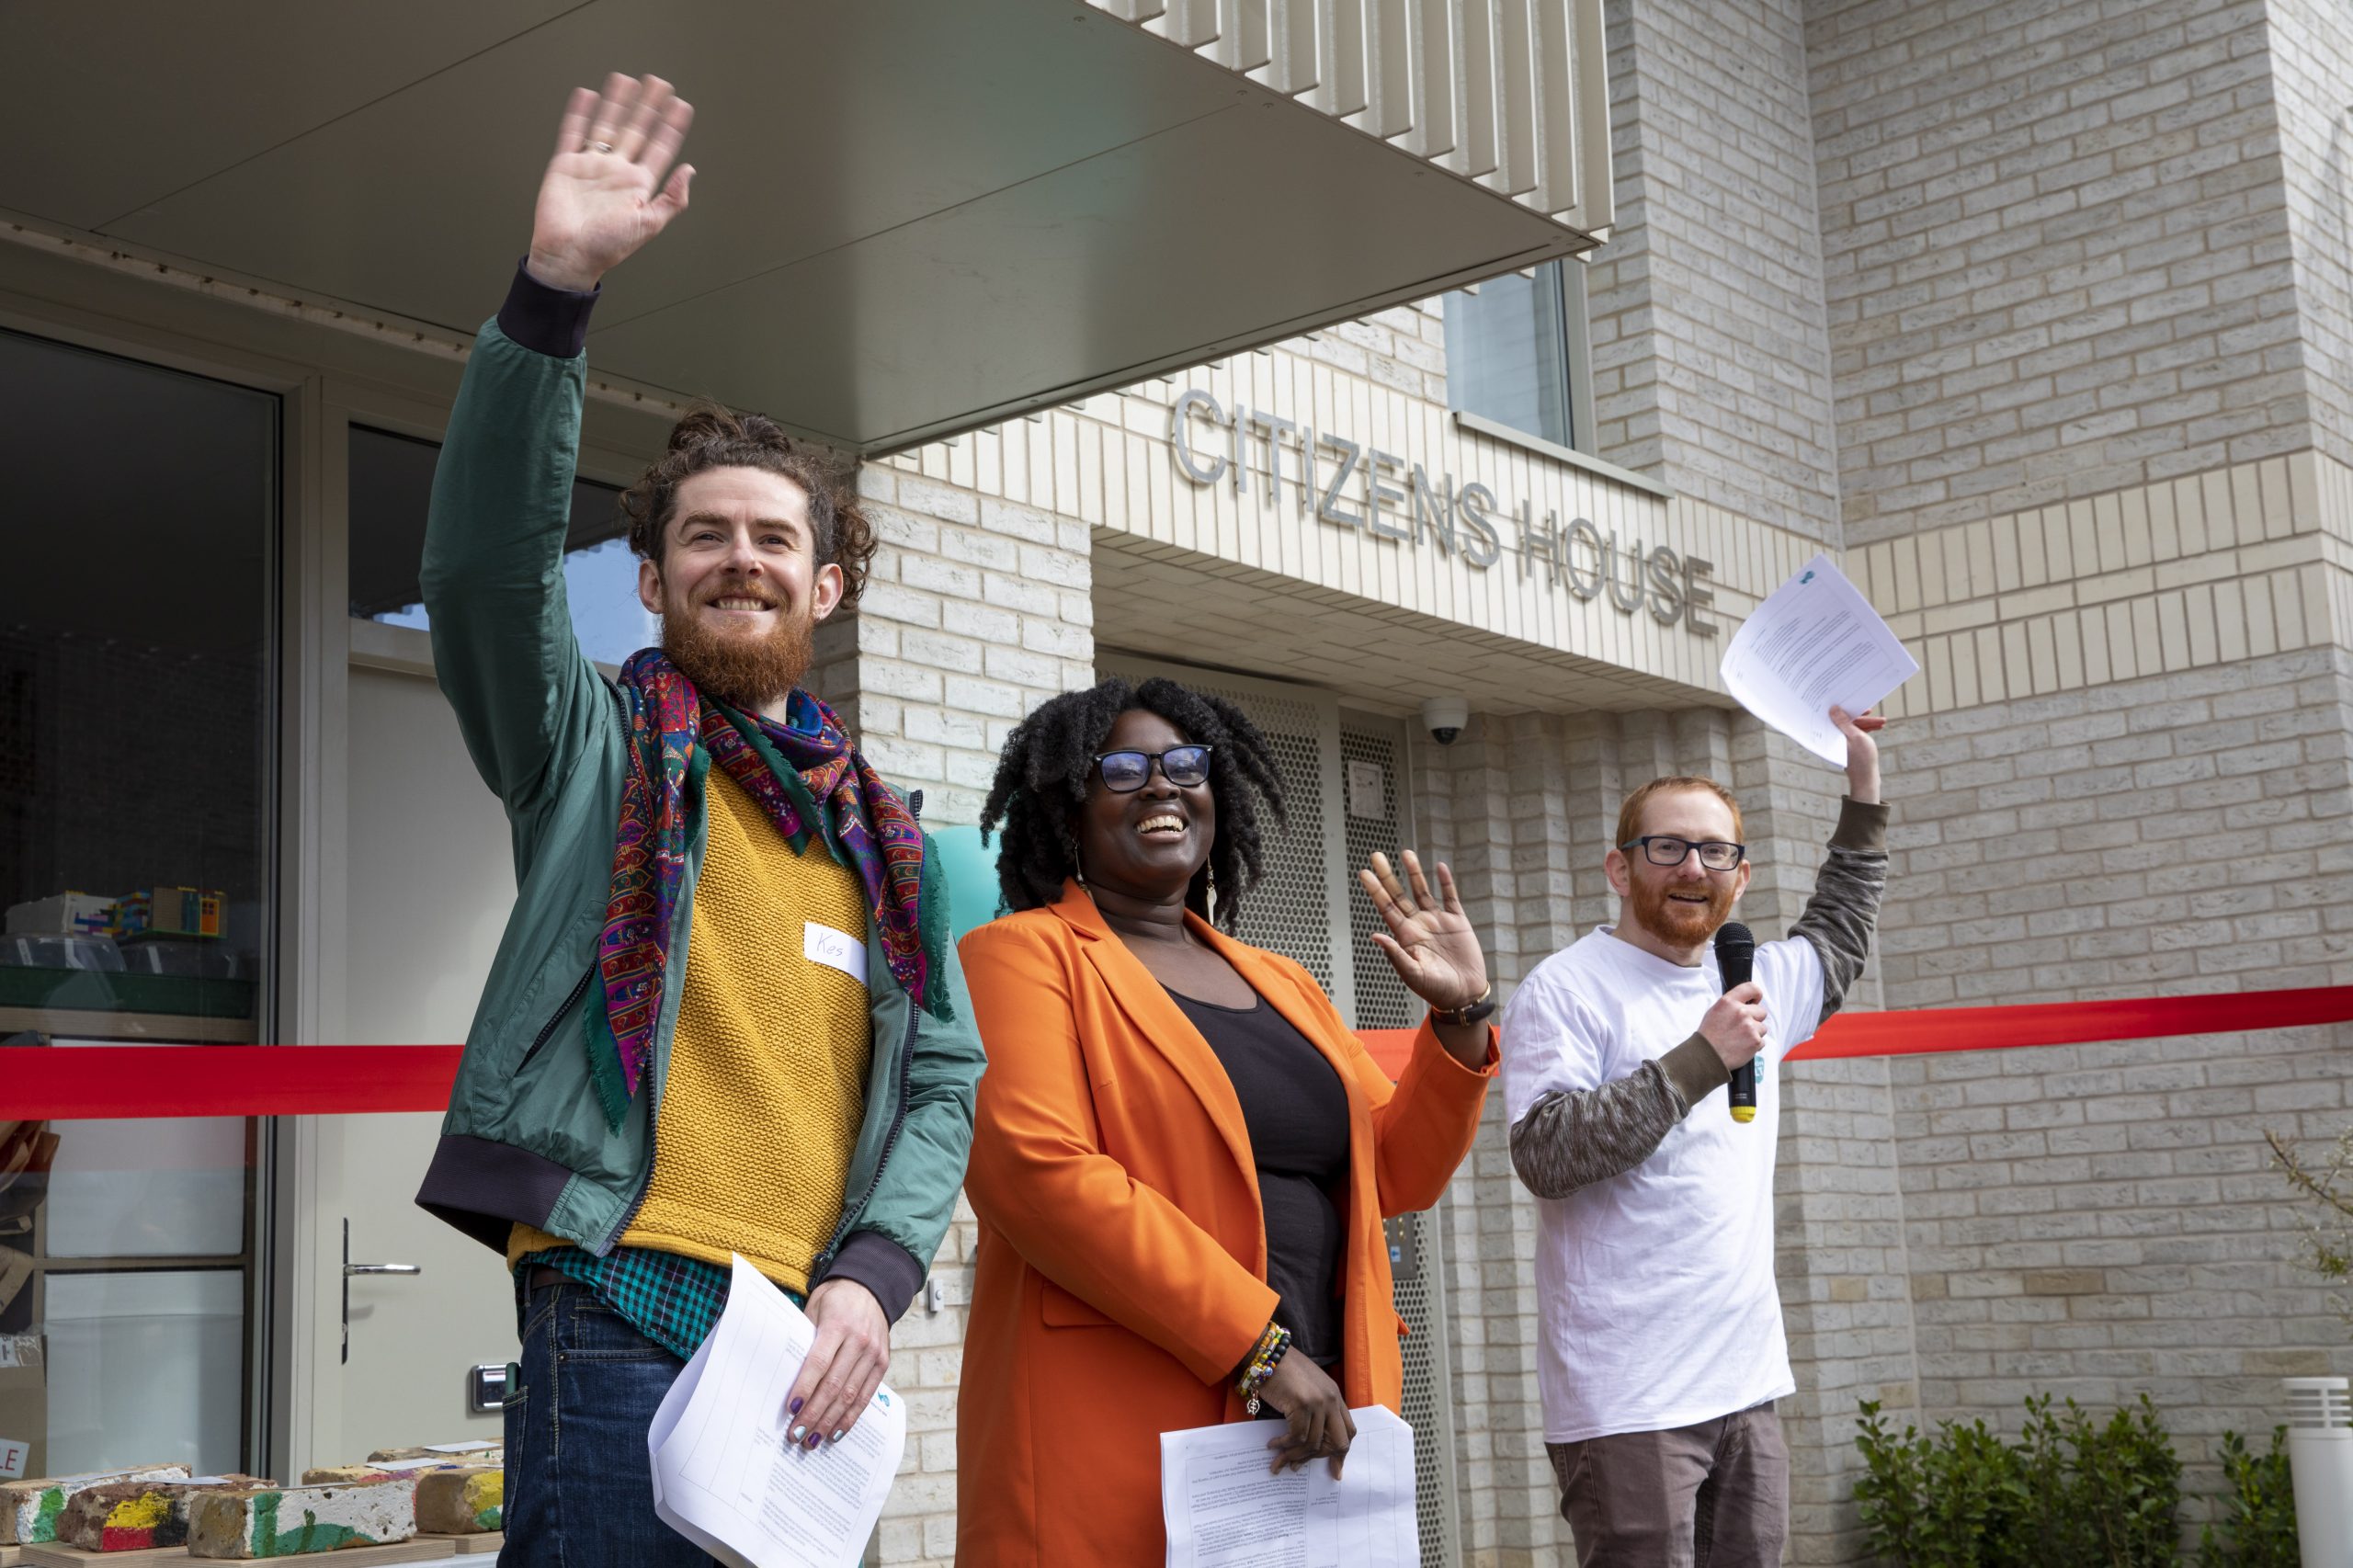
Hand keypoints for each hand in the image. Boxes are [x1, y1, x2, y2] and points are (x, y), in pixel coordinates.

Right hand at [527, 74, 695, 291]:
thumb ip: (671, 199)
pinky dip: (580, 113)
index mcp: (638, 186)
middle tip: (658, 83)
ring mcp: (592, 166)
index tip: (681, 106)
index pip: (659, 149)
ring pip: (607, 125)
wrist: (568, 255)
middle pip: (635, 130)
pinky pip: (574, 133)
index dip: (671, 127)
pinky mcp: (566, 164)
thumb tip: (690, 172)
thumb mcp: (648, 224)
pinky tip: (588, 95)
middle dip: (648, 106)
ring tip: (627, 80)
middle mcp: (617, 172)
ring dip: (617, 103)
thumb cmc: (607, 247)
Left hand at [783, 1279, 888, 1449]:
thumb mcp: (814, 1308)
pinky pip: (866, 1395)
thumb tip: (786, 1376)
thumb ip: (804, 1338)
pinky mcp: (882, 1363)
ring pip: (850, 1395)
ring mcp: (873, 1353)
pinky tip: (836, 1432)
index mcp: (838, 1325)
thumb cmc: (835, 1299)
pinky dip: (850, 1416)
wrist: (871, 1287)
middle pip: (834, 1385)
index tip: (790, 1410)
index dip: (804, 1388)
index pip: (818, 1363)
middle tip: (796, 1436)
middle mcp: (859, 1340)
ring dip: (829, 1421)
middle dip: (813, 1413)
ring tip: (812, 1440)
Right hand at [1259, 1354, 1353, 1477]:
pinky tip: (1273, 1444)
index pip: (1348, 1431)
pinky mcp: (1302, 1404)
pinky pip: (1297, 1436)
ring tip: (1280, 1459)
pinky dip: (1284, 1445)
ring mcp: (1318, 1402)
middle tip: (1299, 1466)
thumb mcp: (1307, 1389)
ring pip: (1314, 1443)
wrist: (1267, 1353)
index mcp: (1335, 1396)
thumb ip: (1315, 1410)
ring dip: (1295, 1455)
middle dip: (1320, 1459)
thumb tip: (1311, 1441)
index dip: (1341, 1453)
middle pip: (1339, 1441)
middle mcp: (1331, 1399)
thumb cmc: (1283, 1370)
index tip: (1334, 1471)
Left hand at [1359, 851, 1486, 1014]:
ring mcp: (1438, 921)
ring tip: (1406, 853)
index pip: (1386, 908)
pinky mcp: (1457, 922)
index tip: (1364, 873)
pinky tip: (1440, 867)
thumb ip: (1395, 955)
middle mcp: (1418, 924)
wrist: (1464, 995)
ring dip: (1415, 873)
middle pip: (1399, 894)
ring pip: (1423, 891)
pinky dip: (1446, 882)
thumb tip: (1375, 935)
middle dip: (1388, 875)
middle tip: (1376, 855)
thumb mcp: (1413, 974)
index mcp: (1405, 936)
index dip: (1375, 890)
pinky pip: (1450, 897)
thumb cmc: (1436, 990)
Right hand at [1699, 981, 1768, 1072]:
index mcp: (1729, 1002)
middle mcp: (1740, 1012)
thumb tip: (1747, 1002)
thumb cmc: (1709, 1035)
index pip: (1751, 988)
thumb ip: (1732, 1005)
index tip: (1756, 1000)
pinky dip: (1754, 1045)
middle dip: (1755, 1019)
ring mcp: (1749, 1026)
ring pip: (1762, 1028)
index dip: (1756, 994)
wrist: (1707, 1056)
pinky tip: (1741, 1047)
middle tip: (1742, 1027)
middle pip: (1761, 1011)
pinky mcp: (1755, 1041)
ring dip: (1755, 1033)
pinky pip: (1762, 1041)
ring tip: (1739, 1039)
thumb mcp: (1715, 1011)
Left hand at [1831, 705, 1885, 804]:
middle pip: (1848, 722)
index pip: (1840, 718)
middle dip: (1865, 719)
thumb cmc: (1862, 759)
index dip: (1853, 711)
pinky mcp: (1848, 747)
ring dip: (1868, 724)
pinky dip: (1865, 731)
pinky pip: (1856, 735)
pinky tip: (1877, 728)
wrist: (1866, 779)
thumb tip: (1832, 709)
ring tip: (1882, 722)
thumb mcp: (1856, 736)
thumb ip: (1844, 722)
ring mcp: (1841, 743)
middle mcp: (1834, 738)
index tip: (1866, 708)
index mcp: (1832, 735)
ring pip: (1854, 728)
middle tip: (1878, 716)